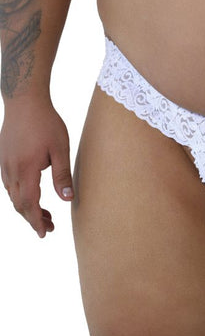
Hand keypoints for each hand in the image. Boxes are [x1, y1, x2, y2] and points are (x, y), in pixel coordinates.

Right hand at [0, 98, 73, 237]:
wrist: (24, 101)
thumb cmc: (46, 122)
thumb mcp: (60, 148)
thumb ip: (62, 174)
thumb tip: (67, 199)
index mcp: (26, 170)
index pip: (29, 204)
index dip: (36, 221)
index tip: (45, 233)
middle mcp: (11, 170)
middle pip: (19, 204)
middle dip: (33, 218)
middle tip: (50, 227)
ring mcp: (4, 164)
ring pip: (13, 195)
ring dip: (27, 207)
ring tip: (45, 213)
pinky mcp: (3, 158)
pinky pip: (9, 184)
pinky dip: (20, 194)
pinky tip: (31, 193)